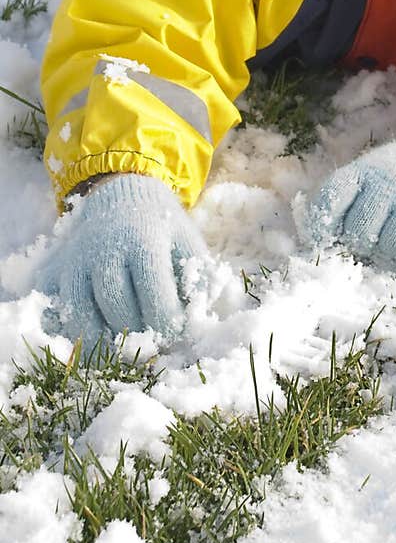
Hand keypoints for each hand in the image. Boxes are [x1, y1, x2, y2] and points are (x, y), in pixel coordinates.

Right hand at [34, 174, 207, 348]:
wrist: (120, 193)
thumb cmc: (160, 227)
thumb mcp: (188, 242)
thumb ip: (199, 279)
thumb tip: (197, 321)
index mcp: (143, 240)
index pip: (153, 292)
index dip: (166, 322)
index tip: (174, 333)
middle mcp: (103, 248)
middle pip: (115, 305)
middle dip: (135, 334)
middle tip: (148, 343)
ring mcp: (73, 260)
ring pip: (78, 312)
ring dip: (99, 341)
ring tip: (118, 349)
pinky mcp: (53, 269)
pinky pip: (49, 307)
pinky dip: (64, 328)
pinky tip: (87, 336)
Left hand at [308, 127, 395, 263]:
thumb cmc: (392, 184)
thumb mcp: (362, 181)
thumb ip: (337, 209)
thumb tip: (314, 251)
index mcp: (362, 172)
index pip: (330, 201)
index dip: (321, 228)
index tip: (325, 241)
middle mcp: (389, 181)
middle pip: (358, 235)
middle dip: (362, 244)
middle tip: (375, 236)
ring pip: (390, 250)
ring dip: (393, 251)